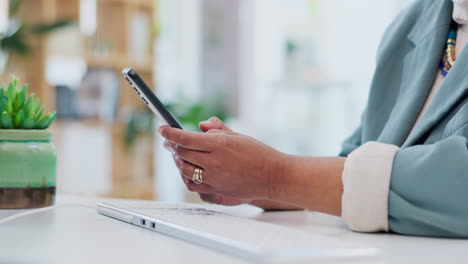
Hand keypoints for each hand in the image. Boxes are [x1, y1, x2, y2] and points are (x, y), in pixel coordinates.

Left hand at [159, 117, 283, 200]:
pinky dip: (185, 176)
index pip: (186, 138)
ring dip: (177, 161)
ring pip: (185, 169)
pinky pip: (193, 184)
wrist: (273, 176)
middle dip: (171, 146)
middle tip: (168, 141)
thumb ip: (216, 129)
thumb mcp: (238, 135)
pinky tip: (186, 170)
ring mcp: (215, 177)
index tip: (162, 129)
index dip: (170, 133)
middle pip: (182, 153)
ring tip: (176, 155)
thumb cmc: (258, 153)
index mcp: (219, 143)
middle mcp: (214, 160)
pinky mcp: (217, 189)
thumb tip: (201, 125)